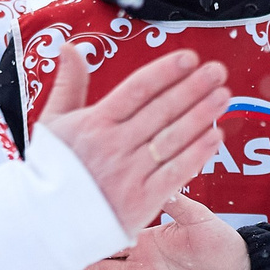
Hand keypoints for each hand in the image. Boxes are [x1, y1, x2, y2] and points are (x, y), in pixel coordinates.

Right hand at [34, 47, 228, 234]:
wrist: (46, 222)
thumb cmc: (51, 170)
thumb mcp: (52, 122)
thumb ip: (68, 84)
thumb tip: (70, 47)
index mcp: (94, 123)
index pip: (137, 89)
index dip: (166, 72)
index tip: (189, 58)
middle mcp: (114, 145)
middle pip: (161, 110)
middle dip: (193, 87)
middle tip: (217, 71)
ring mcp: (130, 173)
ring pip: (173, 138)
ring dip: (201, 115)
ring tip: (223, 96)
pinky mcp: (142, 200)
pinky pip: (176, 172)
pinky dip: (197, 153)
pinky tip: (215, 137)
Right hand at [52, 194, 252, 269]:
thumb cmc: (225, 245)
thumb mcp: (199, 218)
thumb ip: (175, 203)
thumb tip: (152, 182)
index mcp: (146, 241)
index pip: (109, 239)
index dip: (86, 237)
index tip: (61, 232)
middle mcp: (140, 265)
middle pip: (99, 267)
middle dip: (72, 265)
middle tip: (43, 262)